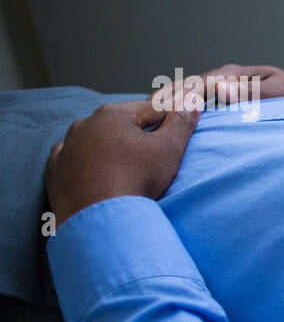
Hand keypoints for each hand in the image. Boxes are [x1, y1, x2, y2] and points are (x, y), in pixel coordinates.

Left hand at [45, 98, 199, 226]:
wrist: (98, 219)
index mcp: (114, 114)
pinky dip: (84, 164)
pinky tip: (95, 175)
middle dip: (137, 134)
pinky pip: (72, 160)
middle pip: (121, 124)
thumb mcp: (170, 149)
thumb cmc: (136, 180)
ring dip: (109, 147)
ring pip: (94, 140)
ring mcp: (67, 147)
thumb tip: (190, 101)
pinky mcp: (55, 171)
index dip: (169, 121)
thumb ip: (182, 123)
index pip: (151, 109)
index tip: (179, 134)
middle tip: (154, 156)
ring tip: (125, 167)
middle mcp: (85, 124)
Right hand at [149, 64, 283, 109]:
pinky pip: (195, 99)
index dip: (179, 97)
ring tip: (143, 114)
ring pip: (187, 92)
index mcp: (233, 75)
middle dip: (164, 98)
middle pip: (186, 87)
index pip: (198, 85)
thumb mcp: (277, 94)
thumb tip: (220, 90)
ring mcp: (221, 85)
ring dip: (167, 100)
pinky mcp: (222, 94)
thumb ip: (251, 93)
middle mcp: (223, 77)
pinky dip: (178, 104)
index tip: (159, 110)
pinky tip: (163, 115)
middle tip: (141, 114)